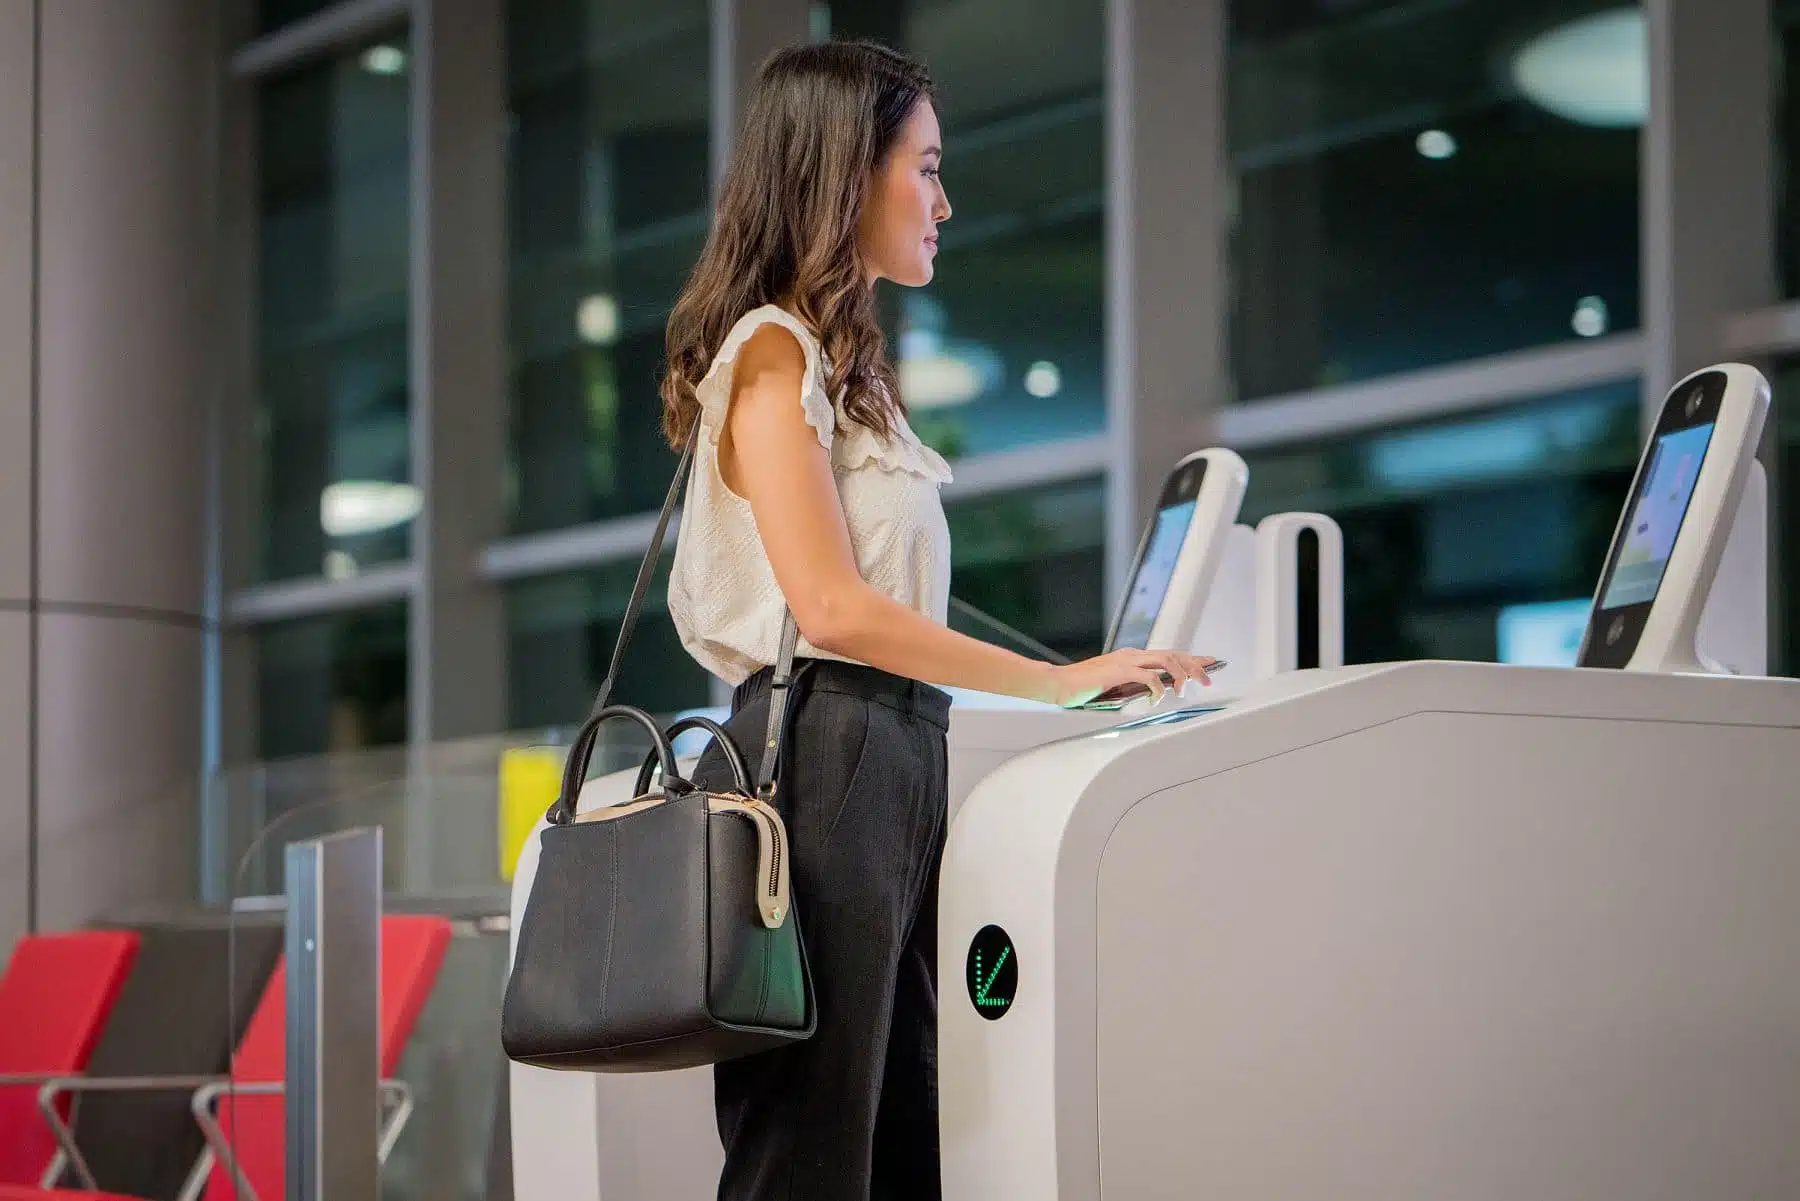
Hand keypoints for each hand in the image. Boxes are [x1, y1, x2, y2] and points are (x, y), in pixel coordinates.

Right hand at [1045, 648, 1218, 708]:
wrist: (1058, 685)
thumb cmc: (1082, 689)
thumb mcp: (1115, 687)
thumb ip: (1133, 687)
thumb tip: (1156, 693)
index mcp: (1131, 657)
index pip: (1168, 654)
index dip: (1192, 658)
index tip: (1211, 662)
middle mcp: (1132, 655)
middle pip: (1173, 655)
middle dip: (1194, 666)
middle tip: (1208, 680)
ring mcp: (1126, 661)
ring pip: (1166, 661)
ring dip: (1180, 675)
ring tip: (1184, 690)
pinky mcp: (1119, 671)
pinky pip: (1149, 677)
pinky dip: (1159, 688)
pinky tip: (1158, 698)